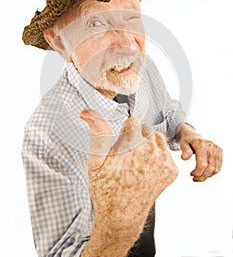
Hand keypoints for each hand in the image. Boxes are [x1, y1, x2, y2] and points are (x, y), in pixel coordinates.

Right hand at [80, 109, 177, 233]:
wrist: (122, 216)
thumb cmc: (105, 189)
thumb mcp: (95, 161)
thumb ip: (97, 133)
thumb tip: (88, 112)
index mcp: (132, 145)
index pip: (133, 122)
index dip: (124, 133)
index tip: (120, 148)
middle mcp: (151, 151)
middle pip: (146, 129)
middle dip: (137, 138)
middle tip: (127, 157)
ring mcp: (164, 161)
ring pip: (157, 138)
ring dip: (149, 145)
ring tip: (137, 162)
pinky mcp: (172, 170)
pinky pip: (166, 152)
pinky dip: (158, 157)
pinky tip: (146, 170)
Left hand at [179, 129, 222, 181]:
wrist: (194, 135)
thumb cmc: (187, 141)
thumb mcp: (183, 144)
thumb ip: (184, 150)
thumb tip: (184, 158)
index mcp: (201, 144)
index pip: (202, 163)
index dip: (197, 172)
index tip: (191, 174)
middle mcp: (211, 146)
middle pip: (210, 167)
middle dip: (202, 176)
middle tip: (194, 179)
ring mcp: (216, 149)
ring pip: (216, 168)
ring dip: (207, 176)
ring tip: (199, 177)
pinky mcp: (219, 151)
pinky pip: (218, 166)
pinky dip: (212, 172)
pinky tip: (205, 174)